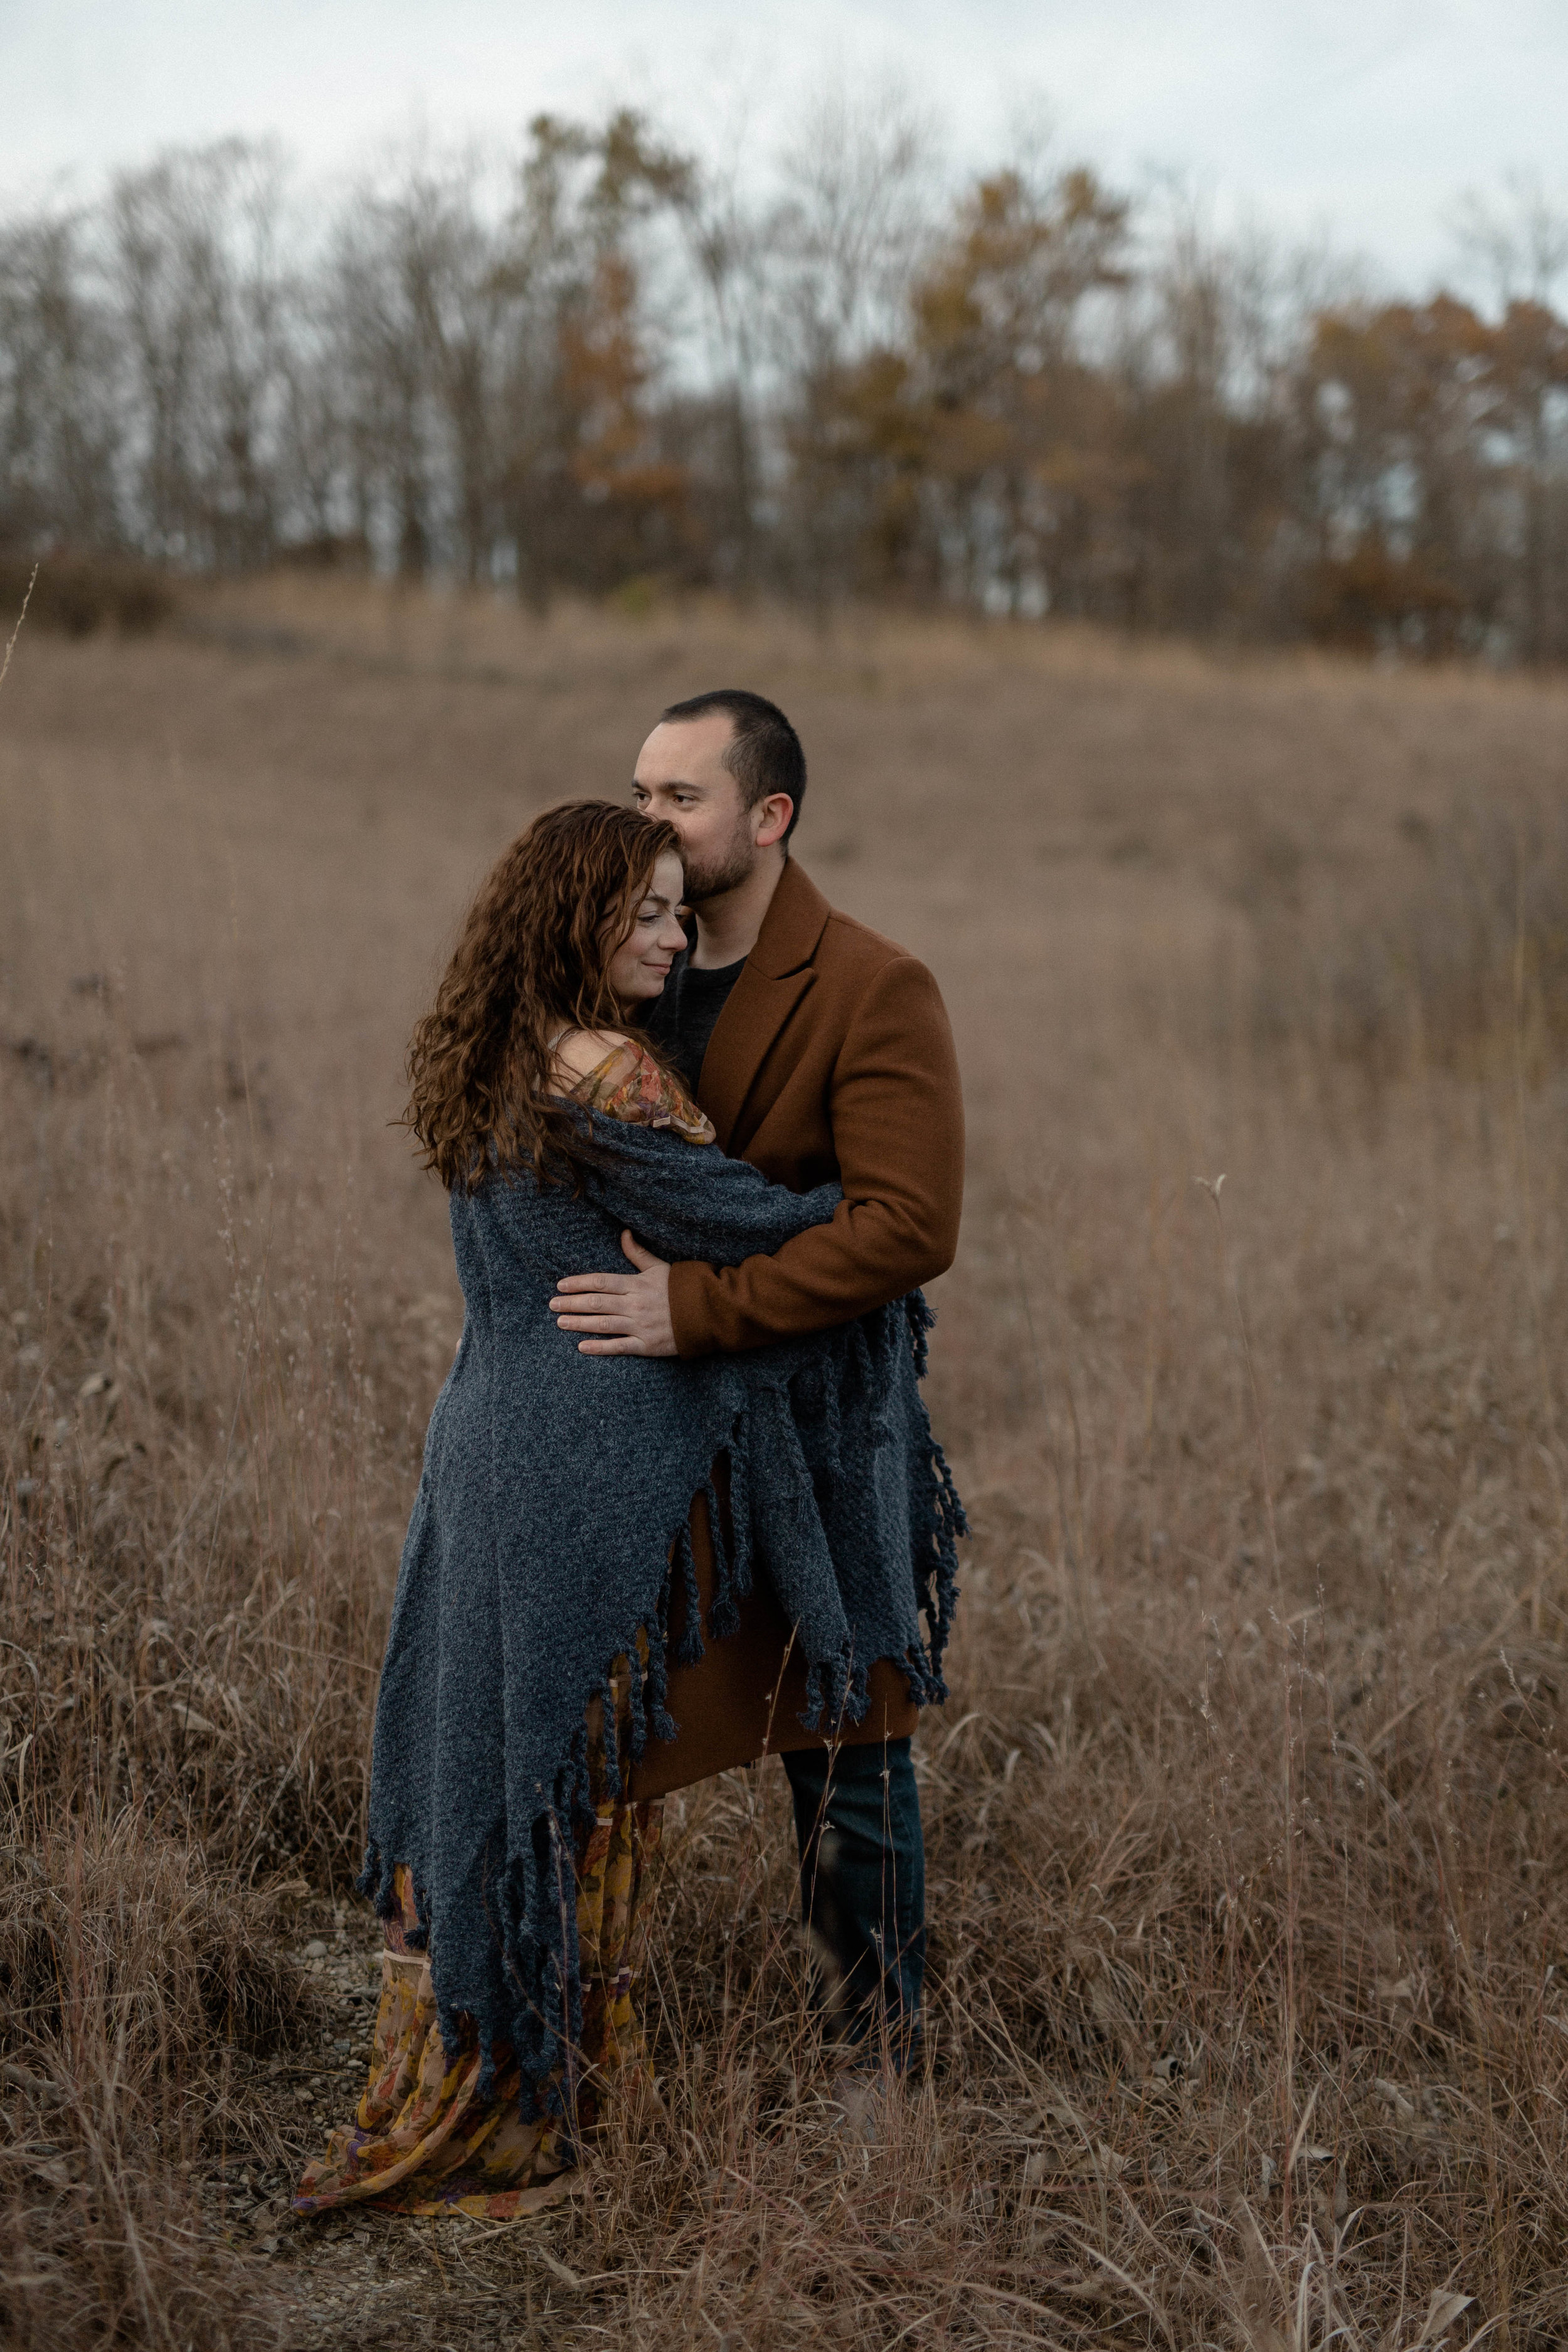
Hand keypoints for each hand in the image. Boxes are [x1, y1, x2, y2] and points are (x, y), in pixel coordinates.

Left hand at [550, 1232, 675, 1355]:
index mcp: (637, 1284)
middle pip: (596, 1302)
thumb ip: (638, 1253)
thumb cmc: (682, 1288)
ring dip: (579, 1323)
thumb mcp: (660, 1267)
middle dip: (571, 1303)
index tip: (561, 1285)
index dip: (578, 1283)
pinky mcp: (646, 1345)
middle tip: (552, 1304)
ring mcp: (640, 1326)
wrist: (708, 1313)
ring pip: (603, 1324)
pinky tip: (582, 1346)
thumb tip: (624, 1233)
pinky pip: (619, 1347)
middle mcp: (635, 1305)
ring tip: (560, 1322)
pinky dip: (599, 1347)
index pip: (601, 1282)